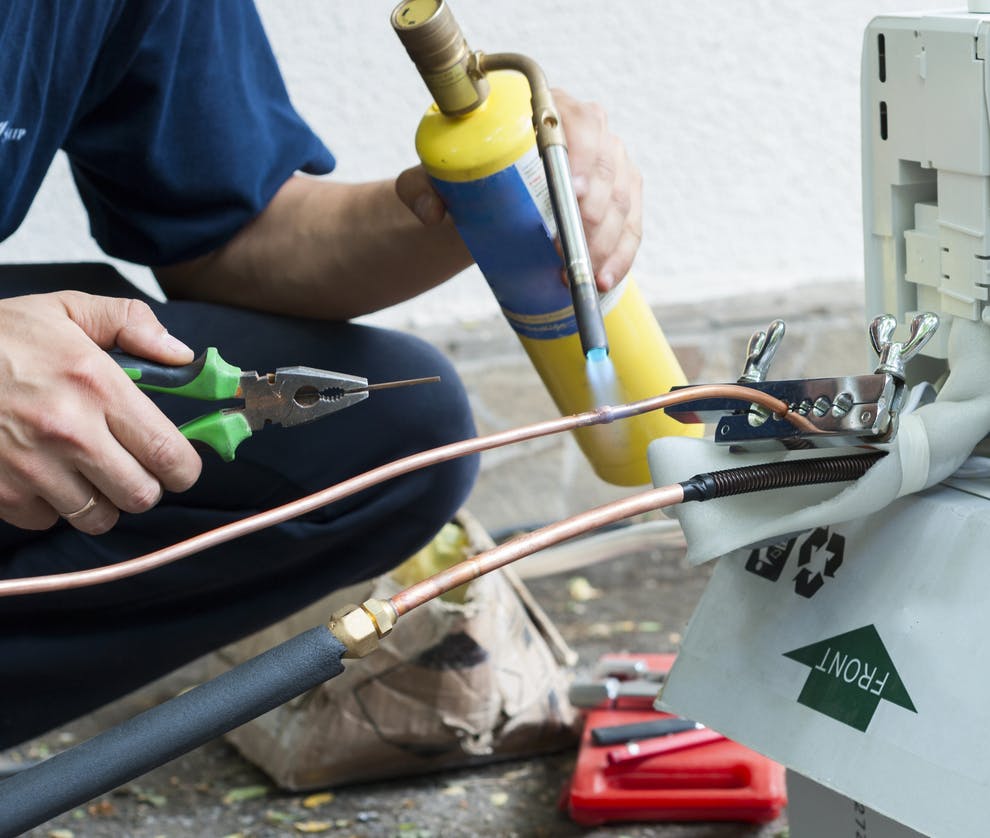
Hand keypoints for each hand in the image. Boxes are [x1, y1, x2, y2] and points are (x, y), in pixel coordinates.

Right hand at [0, 293, 201, 534]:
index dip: (184, 468)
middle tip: (131, 466)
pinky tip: (42, 474)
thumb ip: (131, 323)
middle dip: (144, 485)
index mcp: (97, 386)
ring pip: (98, 516)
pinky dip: (51, 506)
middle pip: (141, 496)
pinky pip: (48, 520)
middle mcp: (70, 433)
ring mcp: (31, 468)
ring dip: (101, 500)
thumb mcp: (65, 309)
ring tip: (86, 471)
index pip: (169, 453)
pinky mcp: (0, 493)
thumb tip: (181, 356)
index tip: (179, 465)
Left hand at [395, 89, 642, 292]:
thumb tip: (433, 211)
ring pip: (621, 202)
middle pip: (607, 166)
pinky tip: (603, 279)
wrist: (487, 206)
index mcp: (548, 110)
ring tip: (579, 275)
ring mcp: (611, 167)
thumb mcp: (434, 179)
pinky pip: (630, 229)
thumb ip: (418, 188)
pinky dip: (620, 256)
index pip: (576, 122)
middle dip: (591, 211)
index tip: (569, 192)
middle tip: (564, 246)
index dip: (580, 156)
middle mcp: (590, 132)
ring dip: (604, 242)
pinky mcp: (621, 202)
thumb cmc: (467, 181)